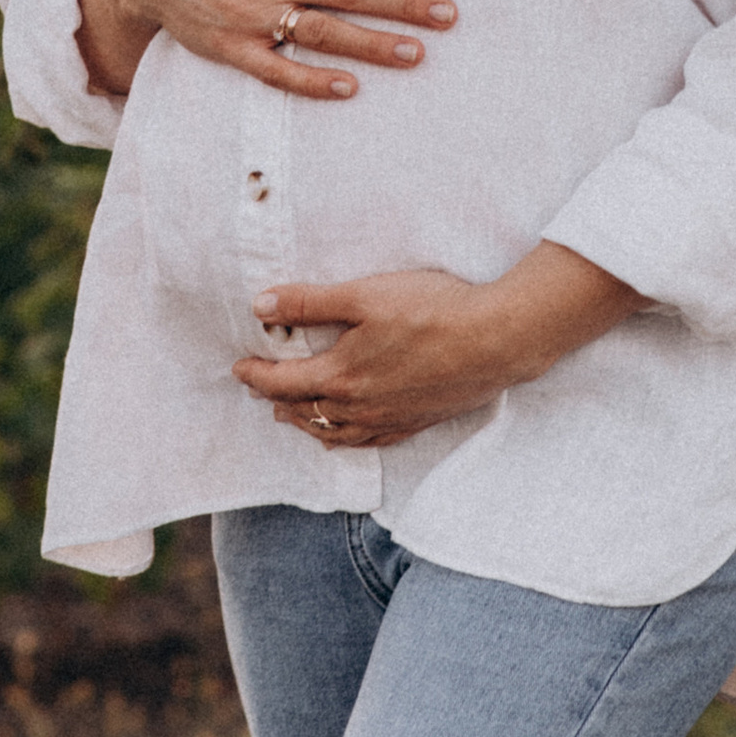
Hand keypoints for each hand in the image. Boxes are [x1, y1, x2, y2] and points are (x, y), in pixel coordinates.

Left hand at [233, 246, 644, 449]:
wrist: (497, 340)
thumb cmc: (433, 310)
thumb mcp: (365, 295)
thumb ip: (310, 301)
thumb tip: (261, 305)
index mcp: (341, 375)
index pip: (283, 382)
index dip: (256, 375)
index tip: (238, 368)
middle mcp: (360, 407)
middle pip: (304, 410)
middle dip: (276, 398)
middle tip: (259, 388)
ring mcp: (390, 419)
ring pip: (334, 433)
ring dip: (306, 423)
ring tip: (291, 415)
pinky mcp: (417, 422)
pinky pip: (370, 441)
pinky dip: (346, 440)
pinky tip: (344, 436)